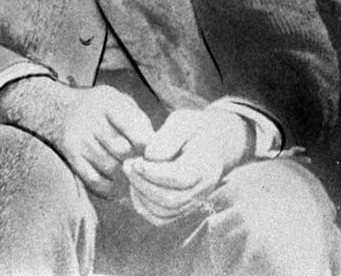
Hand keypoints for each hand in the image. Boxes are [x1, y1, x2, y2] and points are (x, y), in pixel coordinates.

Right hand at [0, 79, 153, 196]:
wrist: (58, 110)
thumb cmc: (99, 108)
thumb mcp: (117, 99)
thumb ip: (137, 117)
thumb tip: (154, 142)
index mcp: (107, 102)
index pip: (132, 125)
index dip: (145, 141)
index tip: (150, 150)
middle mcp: (91, 119)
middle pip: (120, 148)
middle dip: (133, 158)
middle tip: (139, 163)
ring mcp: (79, 139)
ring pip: (108, 165)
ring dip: (121, 172)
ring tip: (125, 170)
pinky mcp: (71, 156)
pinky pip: (92, 178)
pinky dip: (106, 186)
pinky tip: (113, 185)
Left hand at [122, 108, 248, 225]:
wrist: (213, 142)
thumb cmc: (194, 129)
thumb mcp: (183, 122)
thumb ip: (168, 137)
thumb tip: (150, 157)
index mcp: (205, 166)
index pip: (180, 178)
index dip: (153, 173)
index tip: (136, 161)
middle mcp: (203, 189)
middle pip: (171, 199)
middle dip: (143, 183)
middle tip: (127, 164)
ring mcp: (194, 202)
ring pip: (164, 212)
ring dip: (141, 195)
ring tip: (131, 174)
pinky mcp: (184, 208)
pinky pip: (161, 219)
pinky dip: (144, 208)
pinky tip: (135, 188)